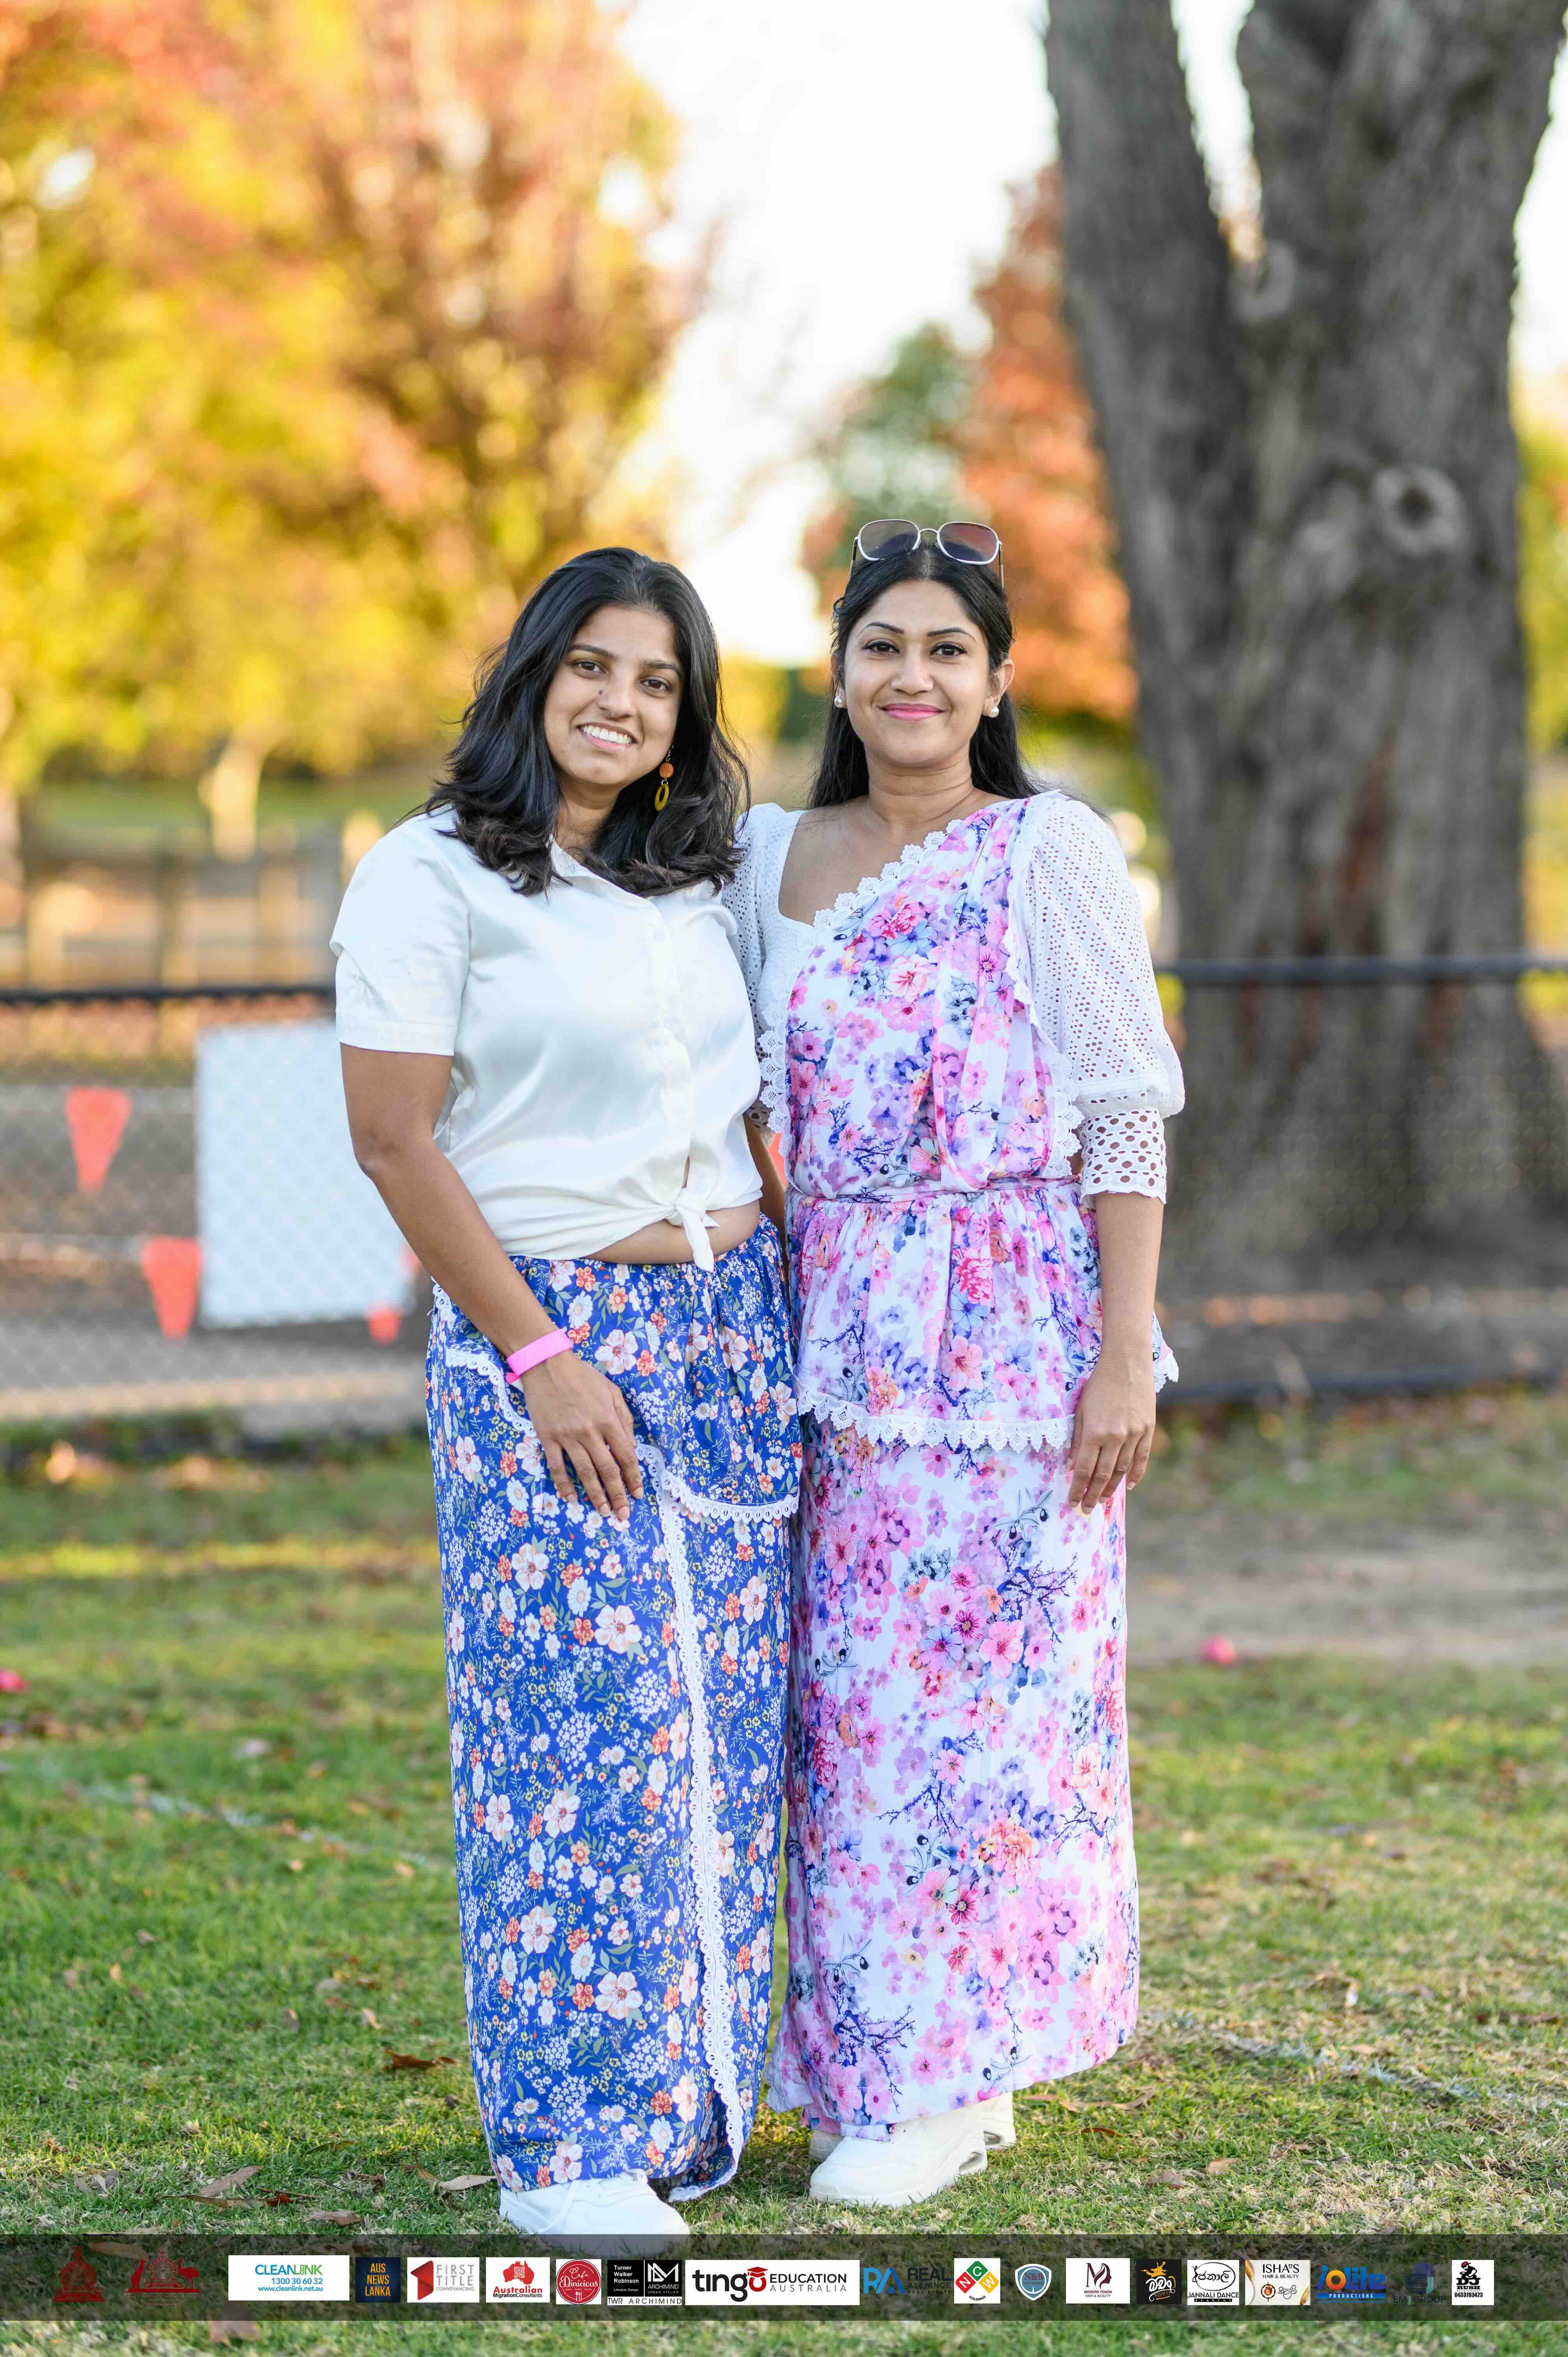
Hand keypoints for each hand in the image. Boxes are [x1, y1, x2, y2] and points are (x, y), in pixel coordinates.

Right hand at [519, 1350, 643, 1523]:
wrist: (547, 1365)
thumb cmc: (583, 1377)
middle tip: (623, 1514)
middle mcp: (590, 1431)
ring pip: (584, 1472)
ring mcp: (567, 1436)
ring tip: (603, 1512)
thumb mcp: (611, 1391)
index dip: (633, 1477)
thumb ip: (624, 1418)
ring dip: (595, 1495)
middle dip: (617, 1494)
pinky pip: (557, 1466)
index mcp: (608, 1419)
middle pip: (607, 1469)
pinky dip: (564, 1485)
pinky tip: (571, 1498)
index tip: (638, 1494)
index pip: (626, 1455)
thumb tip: (632, 1446)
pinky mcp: (548, 1438)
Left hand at [1067, 1349, 1155, 1512]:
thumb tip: (1072, 1466)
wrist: (1127, 1365)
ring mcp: (1134, 1435)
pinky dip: (1135, 1474)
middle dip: (1092, 1494)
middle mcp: (1115, 1437)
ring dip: (1111, 1488)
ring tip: (1102, 1500)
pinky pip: (1141, 1458)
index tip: (1072, 1501)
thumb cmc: (1098, 1385)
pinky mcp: (1147, 1430)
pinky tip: (1127, 1486)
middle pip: (1103, 1475)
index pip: (1085, 1469)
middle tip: (1086, 1509)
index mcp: (1095, 1432)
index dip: (1078, 1488)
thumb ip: (1077, 1440)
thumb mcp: (1081, 1411)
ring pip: (1122, 1470)